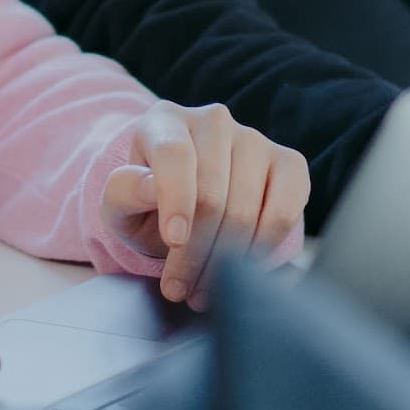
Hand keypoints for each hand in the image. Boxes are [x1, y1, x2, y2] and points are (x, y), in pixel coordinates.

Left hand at [100, 101, 310, 307]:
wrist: (187, 201)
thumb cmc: (149, 204)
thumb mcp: (120, 204)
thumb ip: (123, 192)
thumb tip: (148, 187)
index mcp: (165, 120)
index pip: (174, 154)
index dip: (176, 200)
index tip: (173, 241)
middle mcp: (214, 121)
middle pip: (212, 195)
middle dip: (194, 253)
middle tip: (179, 288)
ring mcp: (255, 139)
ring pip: (246, 210)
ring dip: (224, 262)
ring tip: (203, 289)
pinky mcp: (289, 163)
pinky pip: (283, 213)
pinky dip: (261, 250)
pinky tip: (240, 269)